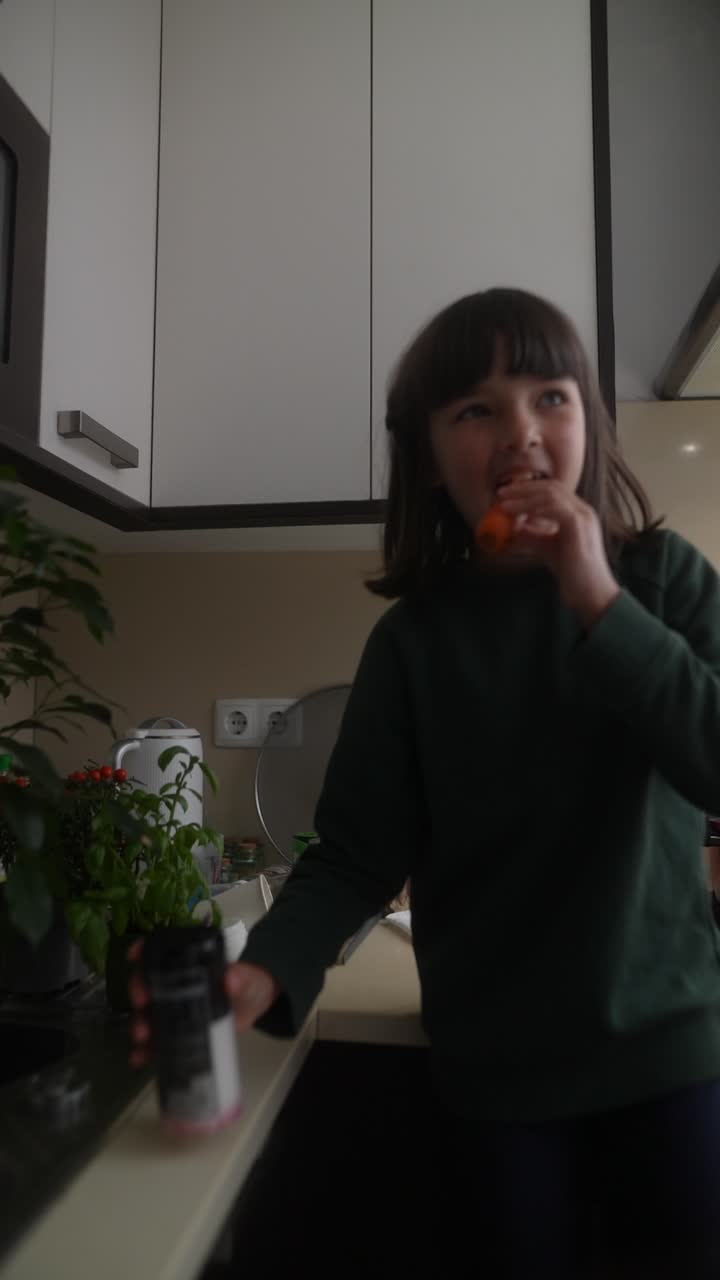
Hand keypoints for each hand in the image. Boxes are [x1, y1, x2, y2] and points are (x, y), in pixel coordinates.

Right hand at [127, 940, 280, 1066]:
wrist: (254, 1009)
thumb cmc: (248, 983)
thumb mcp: (248, 978)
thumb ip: (241, 978)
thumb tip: (231, 979)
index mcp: (190, 962)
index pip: (161, 950)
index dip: (144, 950)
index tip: (134, 955)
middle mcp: (174, 983)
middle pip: (148, 981)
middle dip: (139, 990)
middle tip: (141, 1002)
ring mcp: (173, 1008)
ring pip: (148, 1013)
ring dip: (139, 1023)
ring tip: (142, 1036)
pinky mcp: (176, 1032)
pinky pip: (156, 1041)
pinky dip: (145, 1050)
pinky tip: (139, 1058)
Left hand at [497, 480, 620, 625]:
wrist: (591, 592)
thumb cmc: (572, 573)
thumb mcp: (547, 548)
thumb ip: (534, 535)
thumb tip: (513, 527)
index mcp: (578, 513)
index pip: (553, 490)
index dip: (529, 488)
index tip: (508, 494)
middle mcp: (583, 511)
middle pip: (551, 486)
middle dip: (524, 488)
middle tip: (501, 492)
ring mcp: (583, 517)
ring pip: (551, 495)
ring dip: (524, 497)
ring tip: (504, 505)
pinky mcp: (578, 526)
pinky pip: (553, 508)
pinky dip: (533, 509)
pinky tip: (519, 517)